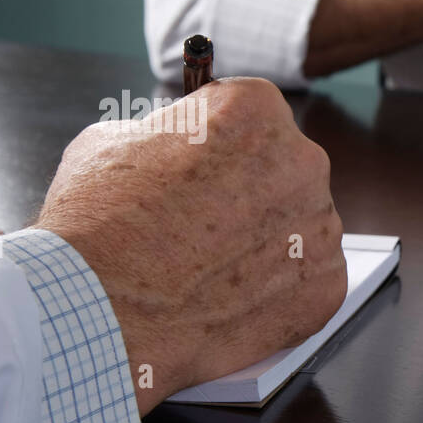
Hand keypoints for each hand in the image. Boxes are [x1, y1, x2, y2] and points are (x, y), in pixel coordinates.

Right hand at [34, 78, 346, 414]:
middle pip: (285, 171)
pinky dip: (276, 290)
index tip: (201, 168)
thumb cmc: (96, 223)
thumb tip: (181, 143)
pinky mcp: (326, 286)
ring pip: (299, 228)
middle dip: (250, 193)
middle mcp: (304, 162)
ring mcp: (322, 228)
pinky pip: (307, 280)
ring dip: (266, 242)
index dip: (220, 145)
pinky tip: (232, 298)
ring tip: (211, 268)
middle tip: (204, 224)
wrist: (99, 311)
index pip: (252, 117)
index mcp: (256, 110)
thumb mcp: (114, 139)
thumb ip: (172, 136)